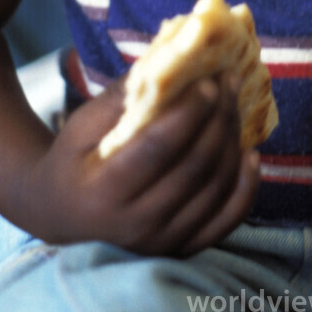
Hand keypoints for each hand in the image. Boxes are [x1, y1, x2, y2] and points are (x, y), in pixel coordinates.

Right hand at [13, 71, 260, 254]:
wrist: (60, 216)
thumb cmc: (72, 160)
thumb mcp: (82, 124)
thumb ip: (123, 97)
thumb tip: (171, 61)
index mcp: (103, 191)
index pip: (158, 148)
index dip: (189, 113)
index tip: (209, 81)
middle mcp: (135, 224)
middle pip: (193, 167)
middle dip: (218, 118)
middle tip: (230, 81)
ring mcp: (161, 243)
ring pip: (214, 190)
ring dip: (232, 142)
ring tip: (236, 105)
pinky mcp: (181, 250)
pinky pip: (226, 221)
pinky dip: (245, 188)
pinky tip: (250, 155)